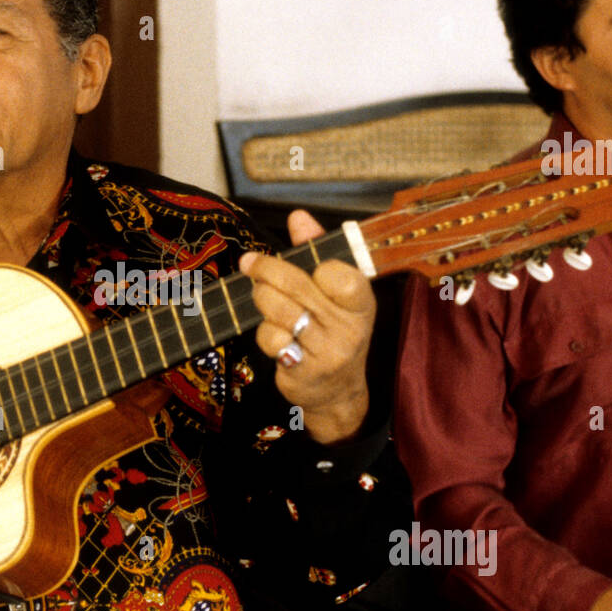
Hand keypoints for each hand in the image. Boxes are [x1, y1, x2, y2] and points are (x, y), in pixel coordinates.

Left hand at [239, 210, 375, 443]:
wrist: (338, 393)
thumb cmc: (333, 332)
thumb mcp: (336, 294)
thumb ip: (317, 252)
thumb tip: (298, 216)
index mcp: (361, 302)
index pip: (339, 274)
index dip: (317, 264)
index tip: (304, 263)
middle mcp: (349, 327)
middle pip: (297, 286)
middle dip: (265, 269)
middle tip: (250, 263)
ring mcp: (328, 352)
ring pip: (280, 311)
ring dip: (261, 299)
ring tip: (260, 296)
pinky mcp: (304, 371)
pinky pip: (272, 340)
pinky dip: (265, 333)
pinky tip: (274, 336)